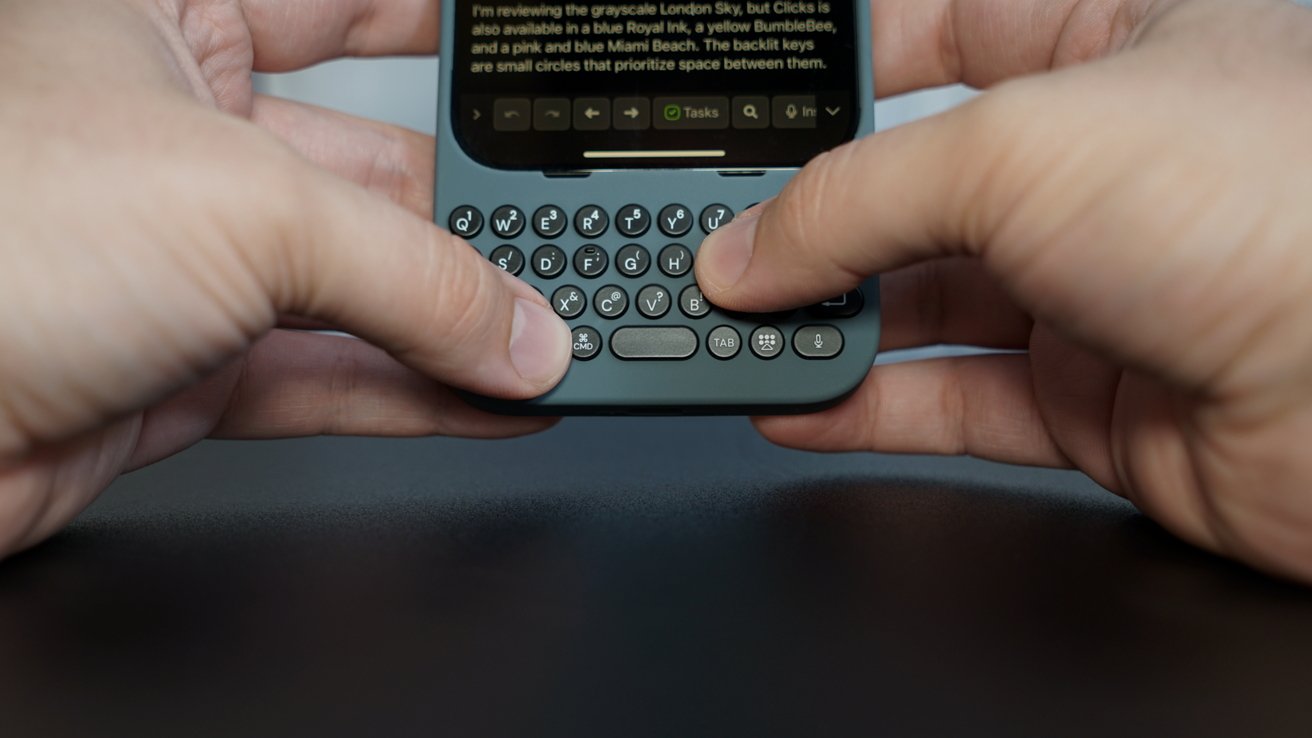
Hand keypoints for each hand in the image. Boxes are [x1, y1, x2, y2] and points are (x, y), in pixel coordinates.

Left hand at [0, 0, 571, 556]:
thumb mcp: (246, 210)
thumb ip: (412, 273)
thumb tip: (519, 326)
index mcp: (168, 20)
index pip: (344, 3)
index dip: (438, 24)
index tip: (523, 53)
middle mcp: (182, 134)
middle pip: (375, 165)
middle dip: (476, 208)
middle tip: (571, 235)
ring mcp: (186, 260)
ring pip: (362, 285)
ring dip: (460, 318)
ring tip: (558, 335)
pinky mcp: (187, 368)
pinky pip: (333, 376)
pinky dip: (418, 393)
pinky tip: (495, 397)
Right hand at [697, 0, 1311, 580]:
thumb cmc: (1280, 209)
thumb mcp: (1021, 151)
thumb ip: (858, 200)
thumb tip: (750, 249)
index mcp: (1113, 39)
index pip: (945, 33)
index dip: (842, 71)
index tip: (753, 116)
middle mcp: (1105, 165)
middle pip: (914, 187)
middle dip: (809, 222)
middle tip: (716, 247)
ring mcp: (1099, 288)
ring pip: (922, 305)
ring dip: (822, 323)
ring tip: (729, 335)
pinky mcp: (1095, 401)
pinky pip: (953, 403)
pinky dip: (867, 408)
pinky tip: (795, 406)